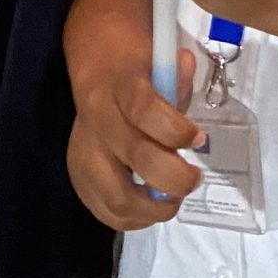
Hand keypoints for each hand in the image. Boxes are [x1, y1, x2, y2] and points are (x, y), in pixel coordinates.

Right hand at [64, 0, 205, 230]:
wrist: (96, 66)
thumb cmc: (136, 67)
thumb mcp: (157, 59)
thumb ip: (176, 75)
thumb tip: (187, 67)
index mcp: (119, 86)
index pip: (144, 110)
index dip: (175, 129)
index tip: (199, 138)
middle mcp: (97, 122)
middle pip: (134, 159)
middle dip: (173, 178)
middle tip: (194, 179)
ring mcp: (83, 153)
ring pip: (115, 197)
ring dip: (153, 208)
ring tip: (173, 200)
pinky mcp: (78, 176)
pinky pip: (104, 211)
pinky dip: (133, 218)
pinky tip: (151, 207)